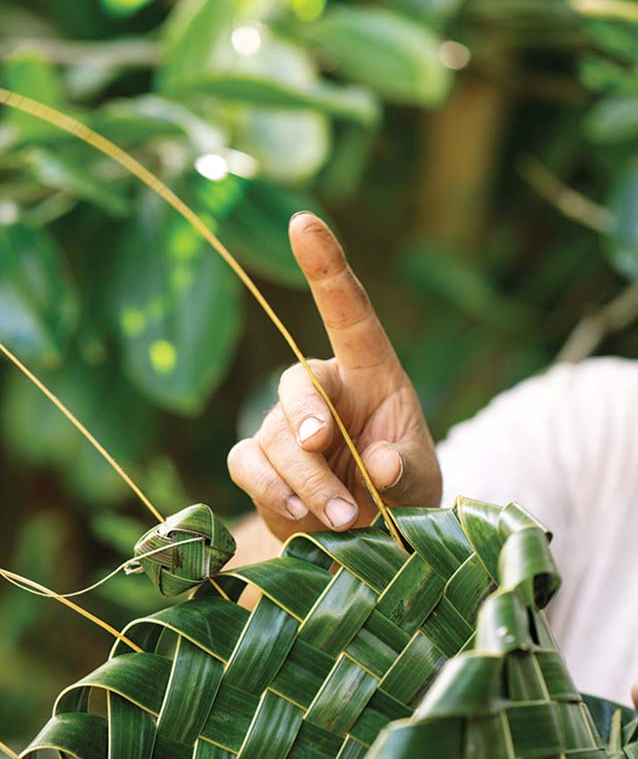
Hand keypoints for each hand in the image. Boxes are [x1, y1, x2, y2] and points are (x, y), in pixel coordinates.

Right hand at [227, 212, 440, 541]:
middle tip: (332, 460)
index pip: (348, 312)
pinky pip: (247, 463)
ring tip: (342, 518)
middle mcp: (322, 390)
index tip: (304, 221)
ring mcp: (284, 425)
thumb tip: (379, 463)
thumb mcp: (420, 479)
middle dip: (310, 424)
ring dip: (305, 479)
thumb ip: (405, 469)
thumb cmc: (403, 490)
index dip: (326, 268)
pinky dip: (270, 489)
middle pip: (297, 387)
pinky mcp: (259, 463)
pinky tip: (297, 514)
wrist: (371, 537)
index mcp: (370, 373)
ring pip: (274, 437)